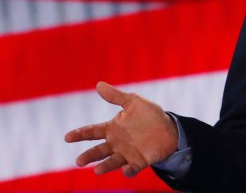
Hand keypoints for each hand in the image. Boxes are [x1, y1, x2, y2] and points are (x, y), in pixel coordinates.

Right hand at [64, 81, 178, 176]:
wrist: (169, 128)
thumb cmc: (150, 115)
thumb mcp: (134, 102)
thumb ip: (116, 96)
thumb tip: (98, 84)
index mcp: (112, 129)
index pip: (92, 132)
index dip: (79, 134)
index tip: (67, 137)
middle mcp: (116, 143)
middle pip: (98, 151)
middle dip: (88, 156)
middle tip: (79, 161)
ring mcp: (127, 154)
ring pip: (112, 162)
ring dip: (104, 166)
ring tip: (96, 170)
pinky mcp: (139, 162)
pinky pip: (131, 168)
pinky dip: (128, 170)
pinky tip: (126, 169)